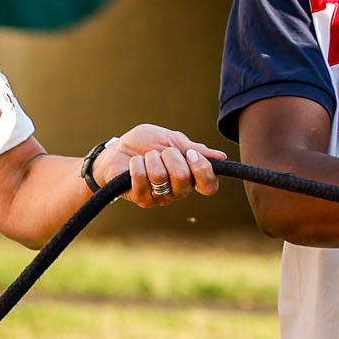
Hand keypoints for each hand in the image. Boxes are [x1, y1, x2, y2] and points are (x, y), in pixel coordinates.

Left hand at [100, 125, 220, 208]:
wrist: (118, 149)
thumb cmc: (146, 144)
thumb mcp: (172, 140)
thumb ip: (195, 149)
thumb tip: (221, 157)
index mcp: (191, 177)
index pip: (209, 186)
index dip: (202, 169)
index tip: (190, 153)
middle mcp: (178, 191)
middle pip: (183, 177)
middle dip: (170, 156)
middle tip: (161, 152)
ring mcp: (160, 197)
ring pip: (160, 176)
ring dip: (151, 159)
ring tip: (145, 157)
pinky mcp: (141, 199)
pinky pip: (142, 179)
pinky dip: (136, 164)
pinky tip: (133, 164)